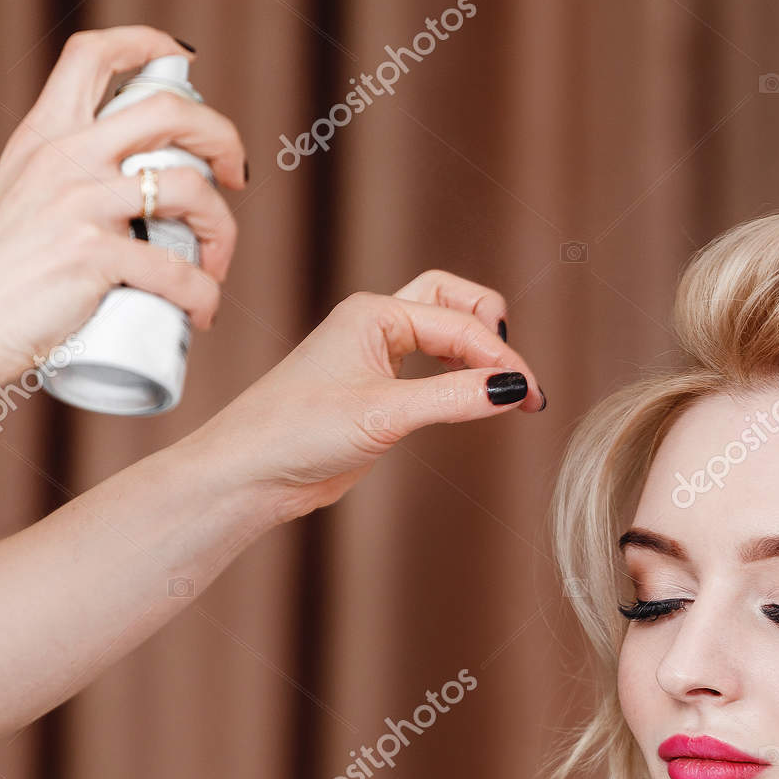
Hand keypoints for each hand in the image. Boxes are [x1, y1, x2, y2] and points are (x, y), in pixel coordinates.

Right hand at [0, 25, 244, 405]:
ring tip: (215, 267)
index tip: (183, 62)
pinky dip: (204, 295)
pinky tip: (200, 312)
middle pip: (169, 112)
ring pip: (189, 189)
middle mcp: (63, 157)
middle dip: (223, 137)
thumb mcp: (23, 195)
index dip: (146, 44)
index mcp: (44, 134)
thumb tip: (138, 183)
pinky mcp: (92, 257)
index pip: (93, 55)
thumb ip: (69, 176)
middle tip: (236, 176)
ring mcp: (79, 205)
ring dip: (223, 230)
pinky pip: (178, 270)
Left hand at [184, 270, 544, 522]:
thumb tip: (513, 389)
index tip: (530, 394)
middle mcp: (377, 325)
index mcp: (375, 314)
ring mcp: (376, 356)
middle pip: (457, 305)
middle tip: (523, 382)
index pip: (460, 323)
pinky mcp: (377, 391)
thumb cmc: (295, 432)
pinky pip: (433, 370)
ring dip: (480, 355)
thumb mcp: (384, 414)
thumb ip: (453, 398)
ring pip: (445, 334)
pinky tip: (477, 402)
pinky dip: (462, 379)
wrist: (249, 474)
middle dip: (494, 336)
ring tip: (512, 393)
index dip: (500, 357)